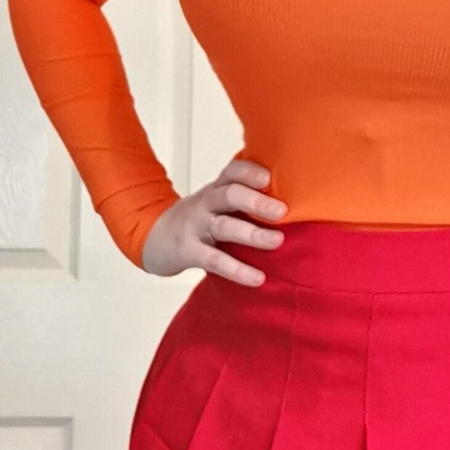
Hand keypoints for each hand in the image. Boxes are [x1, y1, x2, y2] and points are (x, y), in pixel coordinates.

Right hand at [141, 158, 286, 282]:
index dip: (250, 172)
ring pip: (224, 226)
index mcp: (216, 188)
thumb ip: (246, 199)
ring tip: (277, 241)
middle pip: (229, 194)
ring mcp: (196, 227)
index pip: (233, 171)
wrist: (153, 237)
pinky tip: (257, 278)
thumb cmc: (198, 219)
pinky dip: (237, 270)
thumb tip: (296, 202)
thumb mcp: (217, 202)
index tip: (270, 177)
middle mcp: (206, 203)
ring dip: (251, 233)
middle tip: (282, 211)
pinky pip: (214, 260)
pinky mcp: (188, 251)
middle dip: (255, 201)